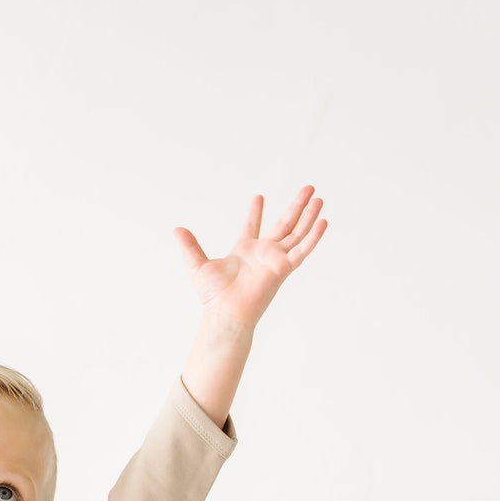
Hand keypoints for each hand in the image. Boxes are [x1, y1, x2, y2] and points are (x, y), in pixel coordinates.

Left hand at [174, 187, 326, 333]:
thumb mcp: (198, 264)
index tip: (258, 197)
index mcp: (244, 251)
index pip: (252, 227)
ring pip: (297, 232)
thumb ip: (190, 246)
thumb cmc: (214, 297)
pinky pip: (302, 249)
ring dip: (308, 215)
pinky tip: (323, 221)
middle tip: (307, 188)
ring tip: (318, 197)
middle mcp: (263, 254)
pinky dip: (313, 236)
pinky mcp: (284, 268)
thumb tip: (176, 229)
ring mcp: (275, 260)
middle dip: (295, 206)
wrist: (225, 312)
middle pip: (284, 224)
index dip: (255, 213)